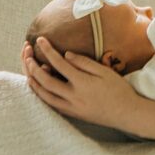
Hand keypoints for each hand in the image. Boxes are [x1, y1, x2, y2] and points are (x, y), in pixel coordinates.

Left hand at [22, 37, 136, 127]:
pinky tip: (38, 87)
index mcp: (82, 83)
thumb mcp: (105, 72)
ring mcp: (71, 107)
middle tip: (27, 54)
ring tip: (28, 70)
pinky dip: (41, 95)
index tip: (41, 39)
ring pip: (43, 95)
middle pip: (45, 80)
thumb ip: (84, 63)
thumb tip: (66, 55)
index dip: (48, 50)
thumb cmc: (119, 90)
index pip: (59, 63)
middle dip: (32, 66)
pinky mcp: (72, 115)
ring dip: (33, 82)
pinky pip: (50, 105)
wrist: (127, 114)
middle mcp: (73, 96)